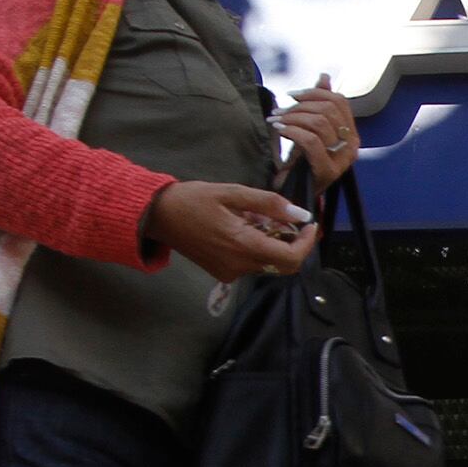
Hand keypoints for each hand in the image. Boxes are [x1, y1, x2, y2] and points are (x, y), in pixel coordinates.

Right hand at [143, 181, 317, 282]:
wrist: (157, 215)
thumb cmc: (193, 199)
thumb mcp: (232, 192)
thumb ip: (268, 204)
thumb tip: (300, 215)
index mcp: (243, 245)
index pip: (290, 258)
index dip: (306, 244)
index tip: (310, 225)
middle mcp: (239, 265)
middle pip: (283, 265)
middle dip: (293, 245)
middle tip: (292, 222)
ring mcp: (230, 273)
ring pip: (268, 264)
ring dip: (274, 244)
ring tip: (262, 219)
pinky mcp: (223, 274)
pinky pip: (252, 265)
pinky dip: (259, 249)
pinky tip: (247, 228)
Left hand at [273, 75, 360, 185]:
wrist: (292, 193)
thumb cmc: (300, 161)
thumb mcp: (310, 128)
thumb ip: (319, 104)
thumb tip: (324, 78)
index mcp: (350, 133)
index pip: (339, 101)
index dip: (314, 93)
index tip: (292, 96)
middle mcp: (352, 146)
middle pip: (329, 109)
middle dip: (300, 106)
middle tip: (280, 112)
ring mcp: (342, 159)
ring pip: (320, 123)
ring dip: (293, 117)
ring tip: (276, 121)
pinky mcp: (327, 170)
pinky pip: (311, 140)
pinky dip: (292, 131)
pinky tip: (279, 130)